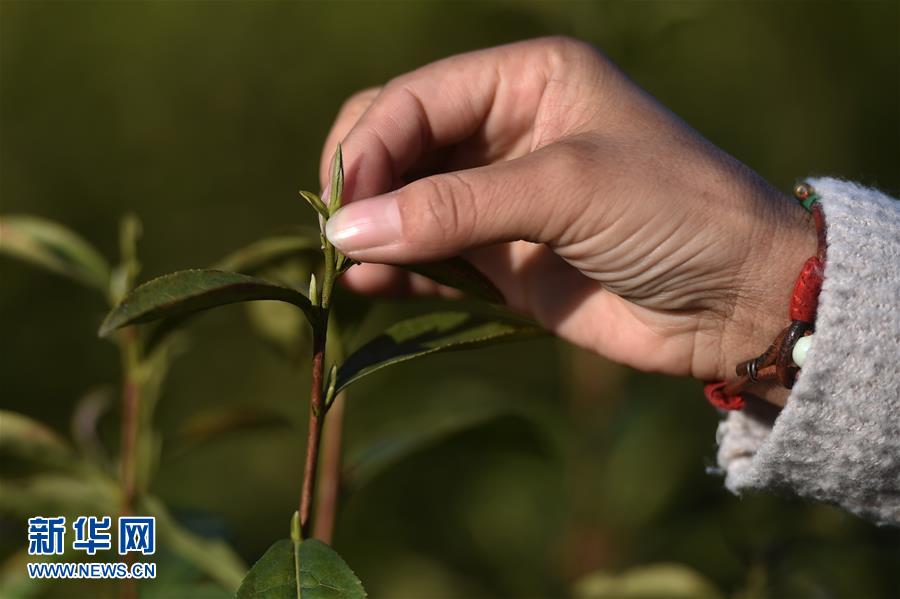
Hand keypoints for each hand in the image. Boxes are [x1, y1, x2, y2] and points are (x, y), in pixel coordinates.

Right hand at [320, 37, 816, 386]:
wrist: (737, 300)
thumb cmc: (672, 213)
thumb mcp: (566, 189)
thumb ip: (454, 208)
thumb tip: (345, 233)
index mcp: (524, 80)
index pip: (414, 99)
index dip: (368, 146)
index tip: (341, 205)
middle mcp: (503, 131)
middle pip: (397, 143)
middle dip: (360, 184)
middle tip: (337, 235)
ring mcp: (498, 198)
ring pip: (403, 203)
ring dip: (370, 230)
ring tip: (340, 266)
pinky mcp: (499, 259)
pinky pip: (428, 256)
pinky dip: (394, 269)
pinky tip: (367, 287)